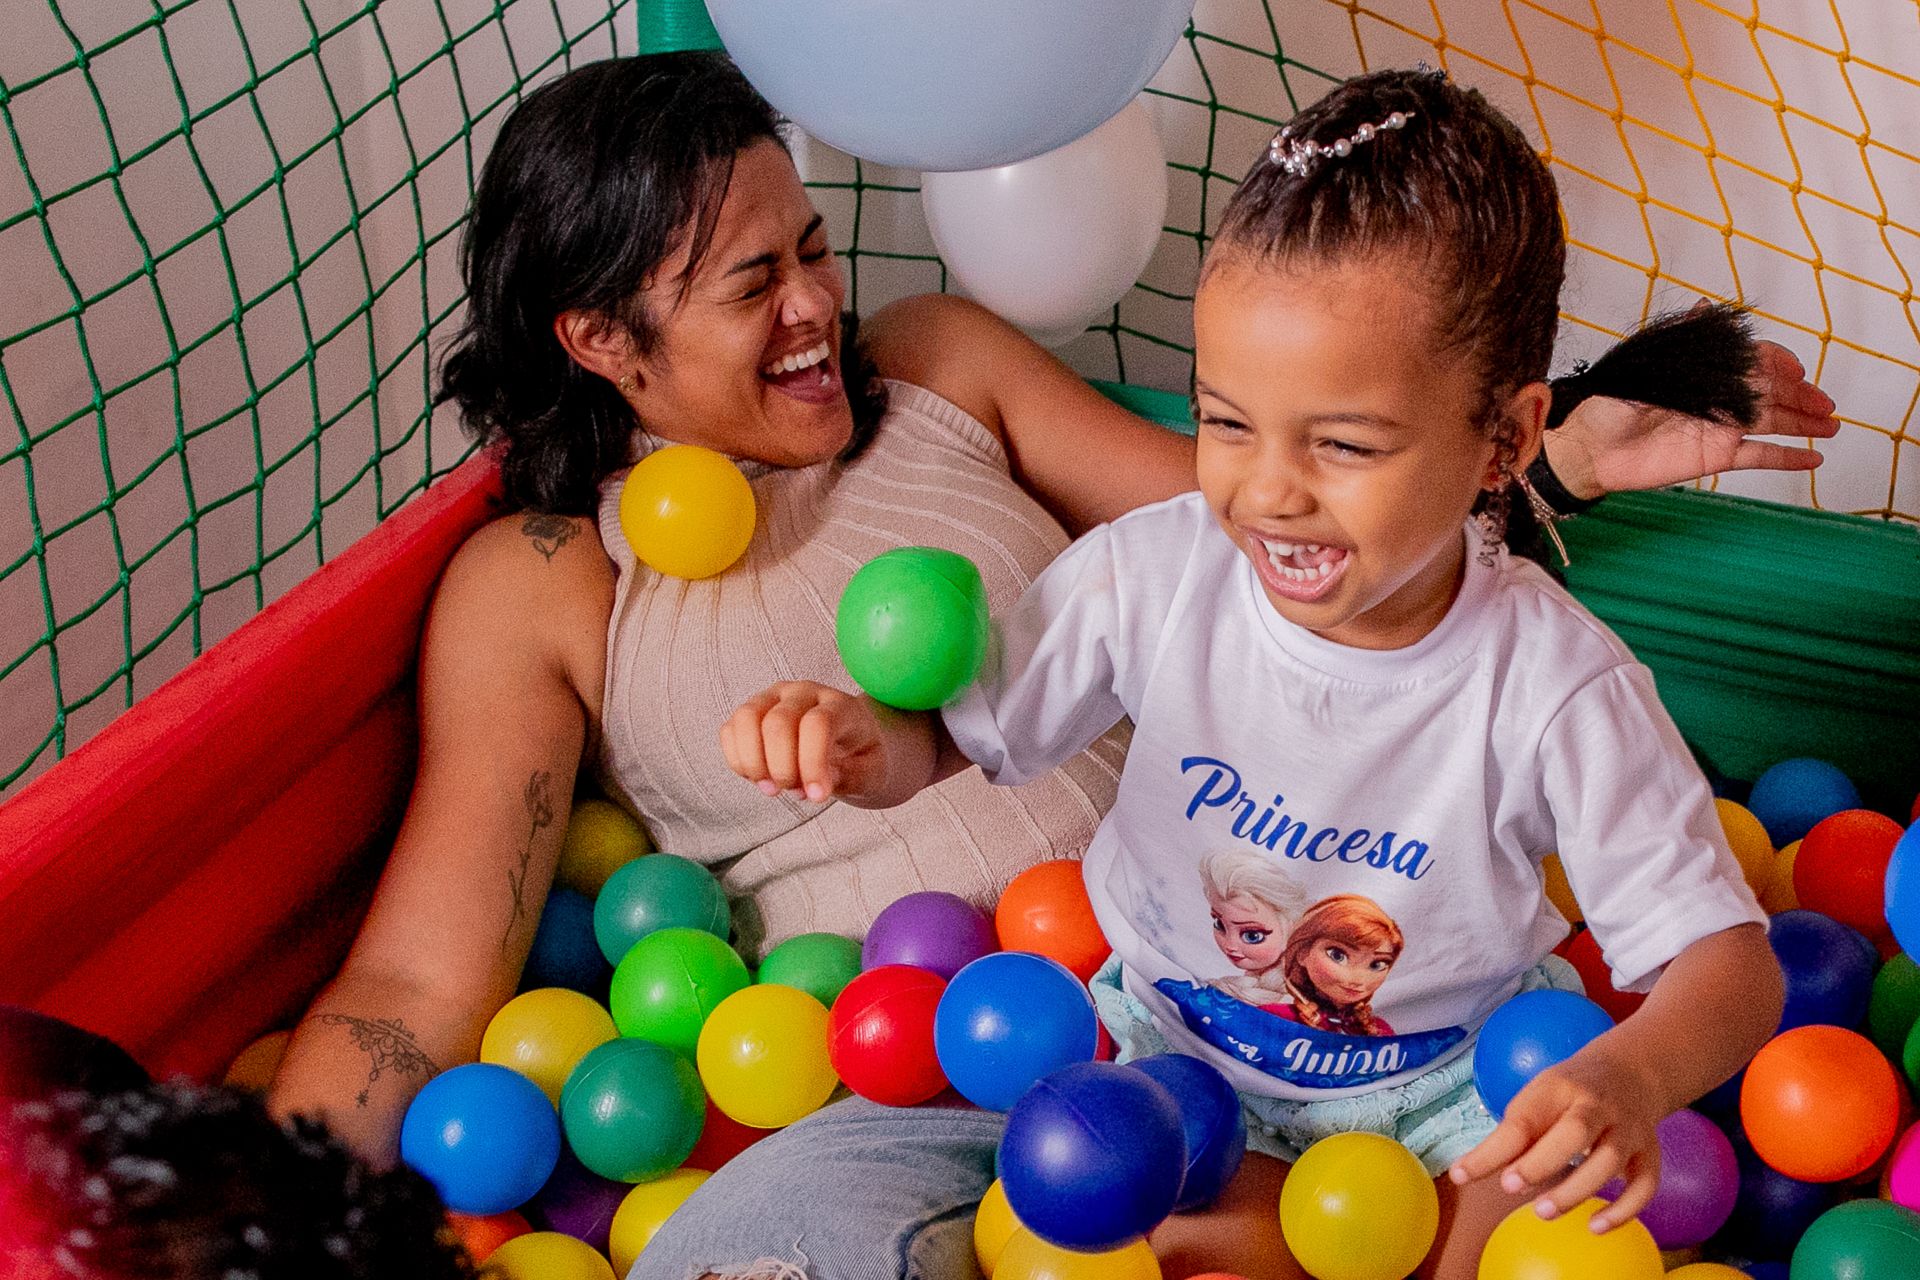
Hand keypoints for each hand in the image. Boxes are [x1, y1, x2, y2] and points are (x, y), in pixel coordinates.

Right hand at [721, 681, 922, 806]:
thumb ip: (850, 778)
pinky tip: (759, 778)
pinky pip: (730, 729)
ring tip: (771, 789)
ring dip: (753, 763)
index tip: (818, 798)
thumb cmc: (863, 757)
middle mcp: (804, 692)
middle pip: (778, 722)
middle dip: (781, 768)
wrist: (852, 742)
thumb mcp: (873, 772)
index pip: (817, 724)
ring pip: (746, 718)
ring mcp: (773, 697)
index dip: (812, 764)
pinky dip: (738, 760)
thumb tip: (814, 786)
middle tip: (794, 793)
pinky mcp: (752, 711)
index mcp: (840, 705)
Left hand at [1449, 1046, 1663, 1232]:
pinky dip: (1624, 1209)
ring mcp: (1629, 1129)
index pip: (1522, 1120)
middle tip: (1511, 1187)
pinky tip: (1596, 1226)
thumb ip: (1517, 1134)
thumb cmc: (1570, 1091)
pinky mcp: (1650, 1152)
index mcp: (1559, 1088)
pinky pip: (1645, 1184)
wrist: (1631, 1071)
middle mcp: (1597, 1106)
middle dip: (1541, 1163)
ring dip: (1576, 1190)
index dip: (1495, 1150)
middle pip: (1575, 1132)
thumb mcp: (1538, 1096)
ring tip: (1543, 1212)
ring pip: (1609, 1161)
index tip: (1463, 1175)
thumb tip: (1492, 1176)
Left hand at [1546, 337, 1839, 500]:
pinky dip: (1786, 458)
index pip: (1755, 364)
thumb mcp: (1647, 363)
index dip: (1780, 364)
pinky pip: (1758, 457)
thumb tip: (1706, 307)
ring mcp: (1721, 430)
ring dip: (1804, 424)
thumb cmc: (1609, 401)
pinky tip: (1814, 458)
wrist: (1589, 446)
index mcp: (1708, 373)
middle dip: (1802, 397)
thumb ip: (1684, 342)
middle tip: (1826, 403)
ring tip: (1832, 426)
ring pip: (1773, 425)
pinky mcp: (1715, 458)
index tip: (1797, 369)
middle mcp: (1720, 400)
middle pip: (1773, 396)